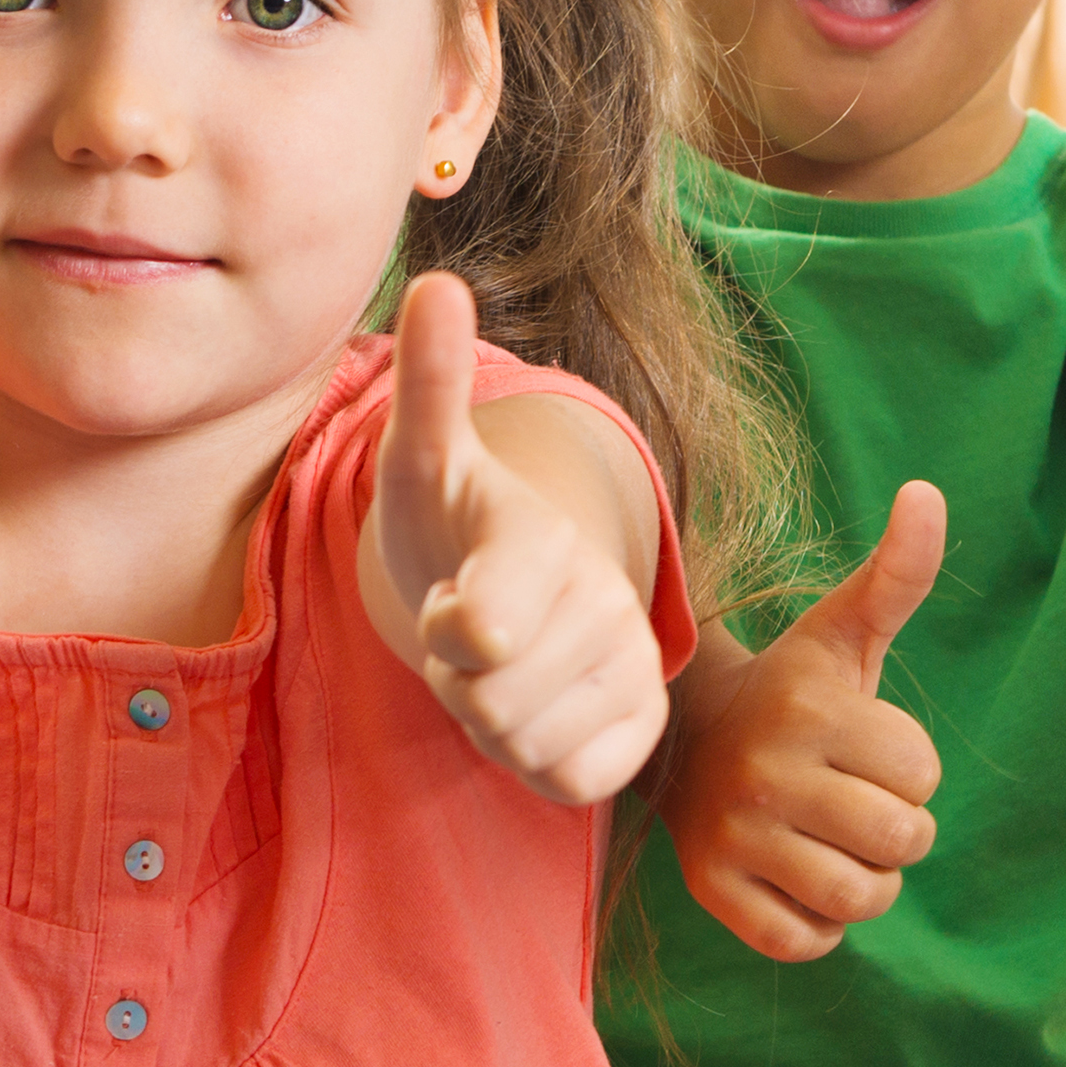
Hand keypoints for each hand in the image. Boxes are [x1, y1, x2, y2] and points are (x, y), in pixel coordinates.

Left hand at [372, 274, 668, 805]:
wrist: (508, 583)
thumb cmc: (453, 521)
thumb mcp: (423, 457)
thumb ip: (430, 381)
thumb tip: (437, 283)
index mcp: (547, 541)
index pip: (479, 634)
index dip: (444, 633)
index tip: (449, 601)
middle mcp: (606, 602)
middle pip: (491, 702)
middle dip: (458, 682)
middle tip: (472, 636)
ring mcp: (632, 670)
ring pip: (524, 746)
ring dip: (490, 722)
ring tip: (501, 669)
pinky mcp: (642, 732)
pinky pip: (568, 783)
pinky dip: (535, 762)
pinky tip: (537, 711)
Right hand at [665, 481, 943, 960]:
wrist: (687, 741)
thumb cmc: (795, 692)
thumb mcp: (845, 631)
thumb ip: (899, 573)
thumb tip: (930, 492)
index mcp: (810, 711)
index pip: (921, 776)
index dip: (911, 769)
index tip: (868, 750)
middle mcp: (766, 774)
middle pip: (898, 842)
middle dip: (899, 832)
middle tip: (862, 807)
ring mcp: (734, 837)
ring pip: (857, 899)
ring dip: (867, 884)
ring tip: (840, 848)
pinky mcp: (712, 890)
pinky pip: (803, 941)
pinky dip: (819, 927)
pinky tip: (804, 882)